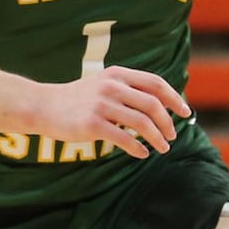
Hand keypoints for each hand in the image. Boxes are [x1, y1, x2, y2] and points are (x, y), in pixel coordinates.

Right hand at [35, 69, 189, 158]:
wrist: (42, 106)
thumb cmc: (76, 99)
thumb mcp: (101, 84)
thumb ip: (126, 89)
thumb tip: (157, 104)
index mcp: (117, 74)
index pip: (155, 83)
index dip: (174, 98)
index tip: (186, 112)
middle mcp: (111, 86)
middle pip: (153, 104)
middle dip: (168, 122)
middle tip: (172, 135)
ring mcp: (102, 105)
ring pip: (142, 123)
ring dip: (157, 137)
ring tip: (163, 148)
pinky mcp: (92, 124)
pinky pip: (124, 139)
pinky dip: (138, 148)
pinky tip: (142, 154)